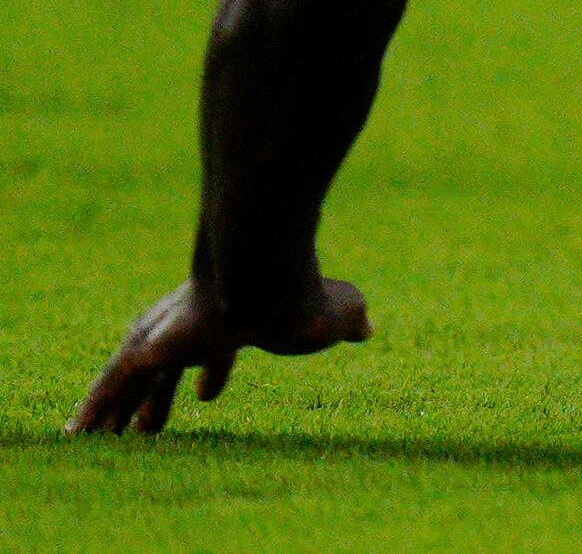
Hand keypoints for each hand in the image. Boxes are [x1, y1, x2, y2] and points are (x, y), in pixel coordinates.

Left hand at [69, 273, 367, 434]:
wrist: (266, 276)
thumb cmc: (304, 295)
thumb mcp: (338, 312)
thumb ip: (348, 320)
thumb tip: (368, 329)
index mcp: (240, 316)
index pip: (219, 347)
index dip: (215, 370)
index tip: (211, 395)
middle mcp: (197, 321)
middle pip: (169, 366)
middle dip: (159, 398)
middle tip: (150, 429)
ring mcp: (169, 331)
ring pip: (134, 379)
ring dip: (117, 410)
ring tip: (98, 441)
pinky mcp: (147, 345)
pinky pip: (113, 385)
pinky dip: (95, 409)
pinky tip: (77, 434)